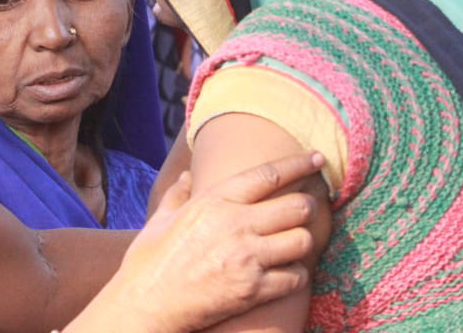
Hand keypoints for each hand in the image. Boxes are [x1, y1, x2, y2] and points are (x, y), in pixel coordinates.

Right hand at [68, 151, 323, 332]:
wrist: (146, 304)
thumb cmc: (149, 261)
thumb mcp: (159, 219)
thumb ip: (178, 194)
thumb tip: (188, 175)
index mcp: (215, 201)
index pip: (268, 174)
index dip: (298, 164)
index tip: (317, 158)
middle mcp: (236, 225)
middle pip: (296, 206)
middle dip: (308, 205)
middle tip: (307, 209)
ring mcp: (247, 259)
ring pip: (302, 241)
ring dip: (303, 241)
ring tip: (296, 242)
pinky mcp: (253, 290)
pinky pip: (295, 277)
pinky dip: (297, 275)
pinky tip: (288, 273)